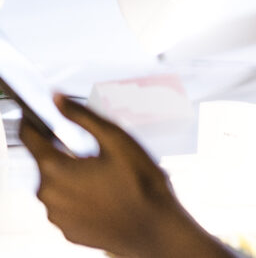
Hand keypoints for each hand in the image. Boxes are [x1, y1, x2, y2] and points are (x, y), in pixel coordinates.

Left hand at [20, 94, 225, 256]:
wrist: (154, 228)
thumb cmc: (141, 184)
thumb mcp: (117, 140)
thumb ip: (83, 116)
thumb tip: (57, 98)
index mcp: (56, 169)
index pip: (29, 137)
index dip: (31, 122)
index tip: (35, 115)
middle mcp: (48, 194)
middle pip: (46, 163)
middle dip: (64, 154)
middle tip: (96, 154)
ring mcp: (56, 215)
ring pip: (56, 186)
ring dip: (71, 177)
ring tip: (106, 178)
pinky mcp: (67, 230)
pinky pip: (66, 206)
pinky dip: (78, 198)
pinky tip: (104, 196)